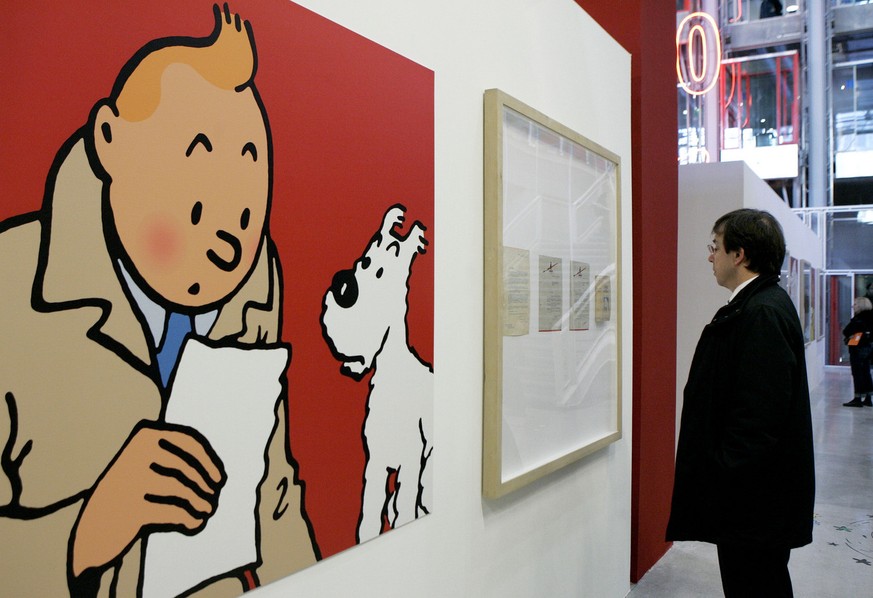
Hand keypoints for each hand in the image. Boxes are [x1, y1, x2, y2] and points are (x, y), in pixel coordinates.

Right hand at [71, 421, 224, 576]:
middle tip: (213, 500)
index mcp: (144, 435)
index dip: (209, 461)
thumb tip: (217, 477)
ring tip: (207, 510)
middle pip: (187, 468)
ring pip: (181, 490)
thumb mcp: (150, 467)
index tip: (220, 479)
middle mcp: (135, 453)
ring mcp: (129, 480)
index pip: (188, 441)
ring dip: (201, 502)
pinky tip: (194, 523)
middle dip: (205, 486)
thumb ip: (181, 462)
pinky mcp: (129, 509)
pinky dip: (188, 518)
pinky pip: (171, 511)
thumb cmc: (130, 493)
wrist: (92, 528)